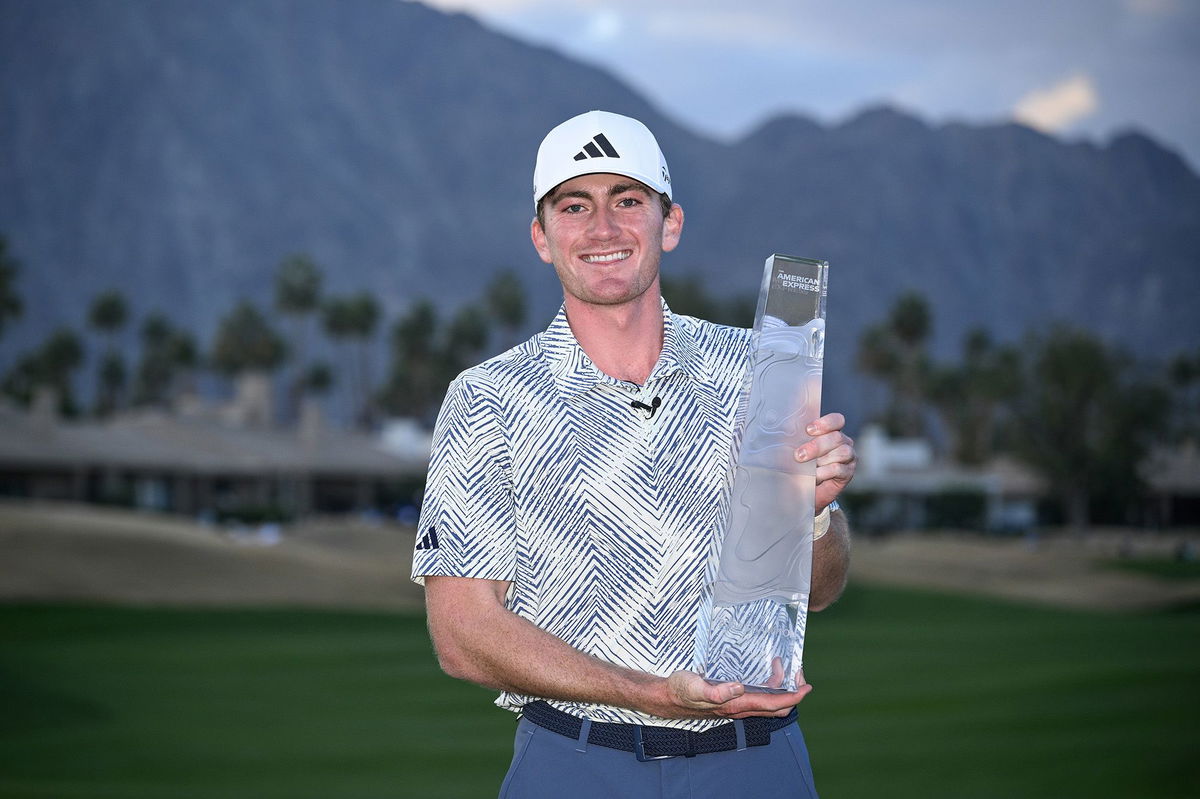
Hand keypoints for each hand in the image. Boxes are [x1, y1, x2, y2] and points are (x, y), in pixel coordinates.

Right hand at [663, 670, 811, 719]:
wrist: (668, 697)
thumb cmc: (682, 691)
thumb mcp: (696, 688)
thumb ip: (717, 691)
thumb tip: (739, 688)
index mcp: (736, 705)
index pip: (772, 704)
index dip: (792, 697)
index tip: (806, 687)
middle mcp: (740, 708)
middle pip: (775, 706)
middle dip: (791, 692)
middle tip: (798, 674)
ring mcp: (737, 705)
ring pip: (767, 701)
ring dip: (780, 687)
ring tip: (781, 666)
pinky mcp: (732, 699)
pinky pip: (757, 697)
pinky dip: (768, 686)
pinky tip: (764, 673)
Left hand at [793, 412, 855, 511]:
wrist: (806, 490)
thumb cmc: (801, 465)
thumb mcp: (797, 450)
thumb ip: (796, 439)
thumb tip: (783, 431)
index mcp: (832, 431)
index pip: (837, 420)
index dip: (825, 423)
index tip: (808, 430)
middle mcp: (843, 442)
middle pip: (837, 437)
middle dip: (816, 446)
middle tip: (799, 455)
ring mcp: (848, 457)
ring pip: (842, 452)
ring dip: (821, 459)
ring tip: (807, 468)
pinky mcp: (848, 472)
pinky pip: (839, 469)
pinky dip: (825, 472)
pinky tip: (815, 476)